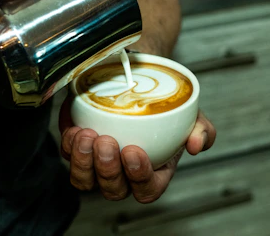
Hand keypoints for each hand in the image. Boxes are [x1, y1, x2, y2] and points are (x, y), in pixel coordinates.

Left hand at [59, 95, 215, 202]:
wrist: (138, 79)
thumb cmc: (163, 104)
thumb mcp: (191, 114)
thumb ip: (202, 130)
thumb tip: (197, 145)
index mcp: (152, 171)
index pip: (146, 189)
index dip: (139, 177)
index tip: (133, 151)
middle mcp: (123, 173)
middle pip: (112, 189)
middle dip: (107, 169)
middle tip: (107, 142)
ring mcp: (97, 163)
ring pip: (85, 180)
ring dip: (83, 162)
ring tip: (86, 136)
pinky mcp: (77, 148)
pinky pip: (68, 157)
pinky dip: (68, 145)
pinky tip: (74, 129)